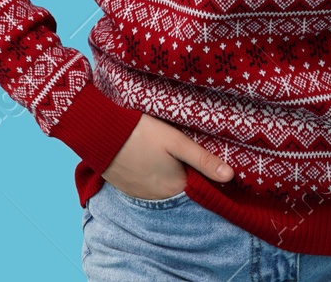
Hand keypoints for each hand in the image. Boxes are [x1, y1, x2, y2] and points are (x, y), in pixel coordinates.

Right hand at [101, 113, 232, 200]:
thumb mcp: (176, 141)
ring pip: (161, 188)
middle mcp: (158, 198)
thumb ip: (203, 159)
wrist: (99, 132)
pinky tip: (146, 159)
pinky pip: (144, 187)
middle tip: (178, 153)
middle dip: (182, 174)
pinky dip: (148, 177)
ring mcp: (139, 195)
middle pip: (179, 188)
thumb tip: (231, 176)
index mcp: (175, 187)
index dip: (201, 174)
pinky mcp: (124, 188)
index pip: (198, 187)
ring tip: (161, 155)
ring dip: (164, 176)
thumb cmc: (140, 133)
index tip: (199, 159)